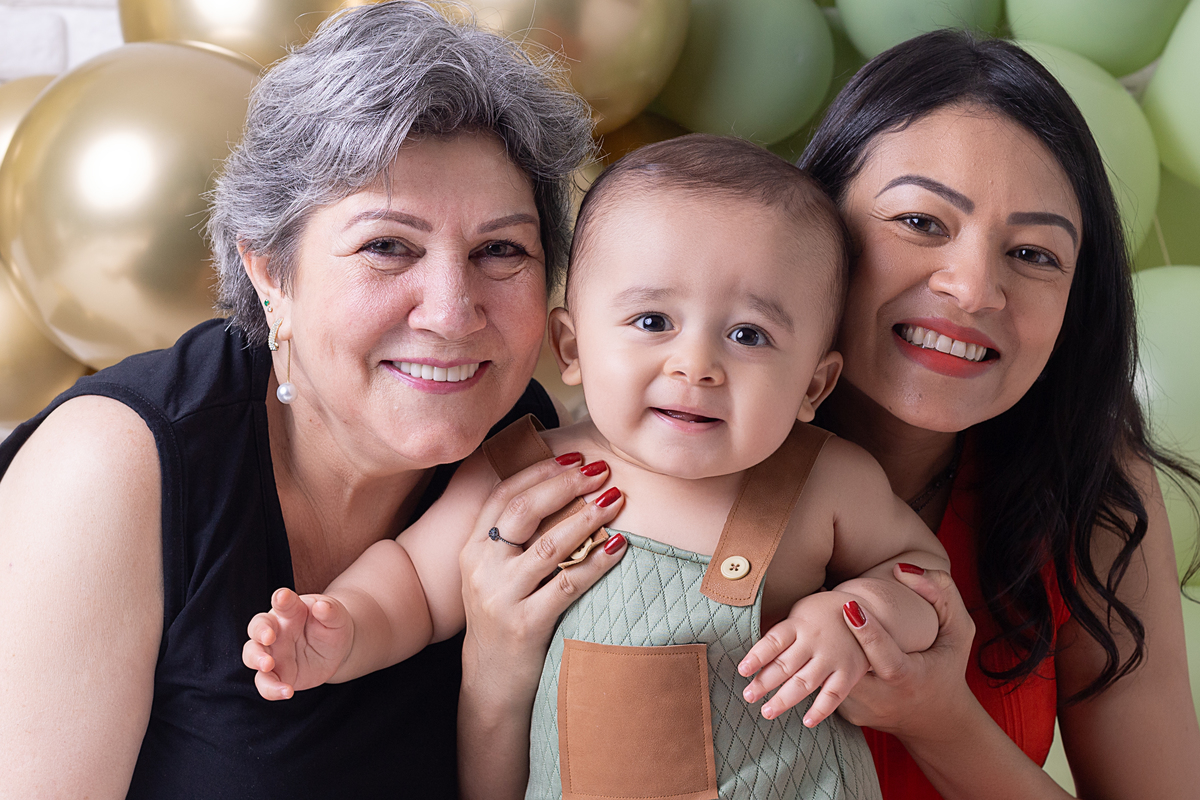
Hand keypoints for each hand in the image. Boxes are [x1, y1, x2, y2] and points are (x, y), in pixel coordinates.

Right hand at [241, 587, 353, 699]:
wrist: (336, 650)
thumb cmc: (332, 626)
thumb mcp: (337, 617)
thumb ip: (330, 611)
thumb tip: (323, 607)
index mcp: (290, 610)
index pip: (282, 602)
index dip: (281, 599)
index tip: (282, 597)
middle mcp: (276, 631)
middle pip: (257, 627)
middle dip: (259, 632)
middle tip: (269, 637)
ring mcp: (273, 653)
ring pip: (252, 655)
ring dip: (256, 659)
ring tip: (268, 665)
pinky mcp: (277, 674)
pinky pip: (266, 683)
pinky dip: (271, 689)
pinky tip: (287, 692)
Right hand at [459, 454, 627, 700]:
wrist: (490, 681)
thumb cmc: (503, 615)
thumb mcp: (493, 572)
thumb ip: (514, 536)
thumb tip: (561, 485)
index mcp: (473, 548)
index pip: (503, 494)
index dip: (540, 470)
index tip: (575, 455)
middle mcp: (481, 568)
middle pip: (524, 511)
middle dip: (566, 484)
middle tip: (601, 471)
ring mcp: (501, 597)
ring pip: (549, 546)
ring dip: (587, 518)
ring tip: (615, 500)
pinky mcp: (525, 624)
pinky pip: (568, 585)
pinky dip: (597, 562)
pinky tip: (619, 546)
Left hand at [738, 591, 870, 726]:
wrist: (865, 609)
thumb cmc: (819, 615)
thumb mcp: (799, 613)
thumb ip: (781, 633)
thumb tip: (753, 657)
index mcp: (797, 624)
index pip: (773, 641)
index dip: (757, 656)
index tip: (742, 671)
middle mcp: (814, 640)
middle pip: (785, 664)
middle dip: (764, 683)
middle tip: (748, 696)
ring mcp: (832, 658)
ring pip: (805, 682)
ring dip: (784, 699)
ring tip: (767, 712)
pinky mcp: (849, 672)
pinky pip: (834, 694)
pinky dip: (821, 709)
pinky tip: (807, 721)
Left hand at [835, 566, 975, 738]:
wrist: (938, 722)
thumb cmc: (947, 666)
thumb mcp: (958, 632)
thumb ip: (941, 595)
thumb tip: (901, 569)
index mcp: (911, 679)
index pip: (887, 657)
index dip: (868, 633)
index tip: (849, 605)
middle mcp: (885, 699)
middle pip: (850, 667)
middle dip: (831, 638)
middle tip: (818, 602)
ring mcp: (864, 709)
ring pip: (833, 677)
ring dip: (822, 650)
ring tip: (813, 618)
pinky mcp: (851, 714)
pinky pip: (831, 685)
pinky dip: (825, 664)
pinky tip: (820, 641)